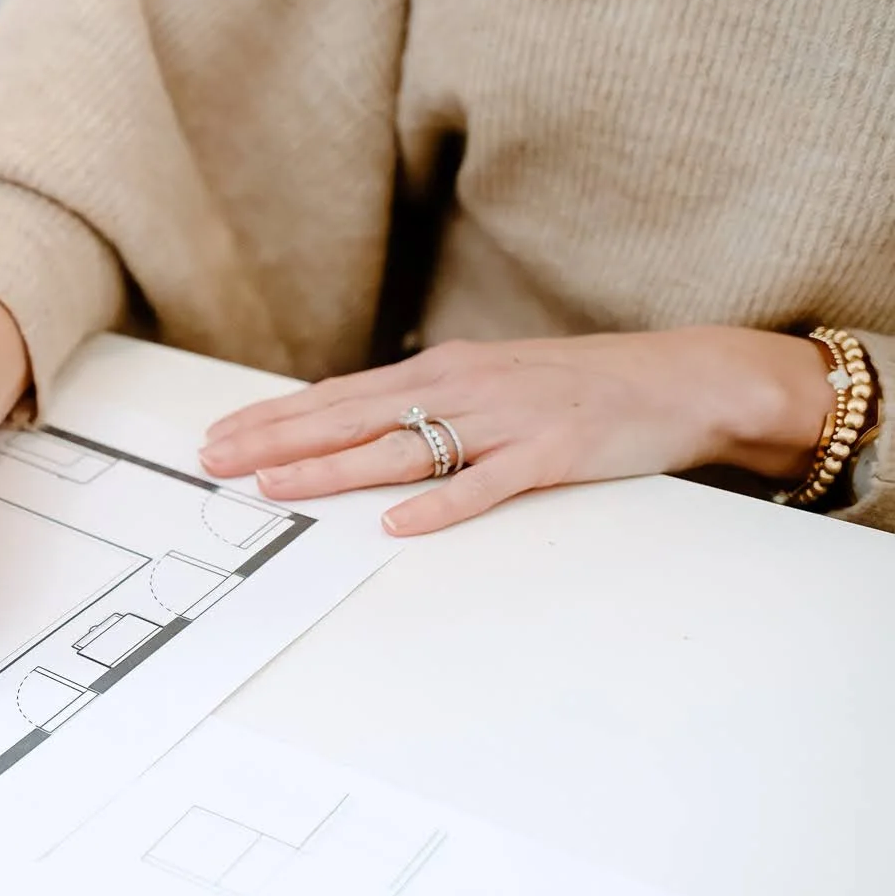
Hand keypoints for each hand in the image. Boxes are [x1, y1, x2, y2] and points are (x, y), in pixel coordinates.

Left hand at [197, 327, 833, 533]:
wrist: (680, 378)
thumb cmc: (578, 386)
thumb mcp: (490, 384)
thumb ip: (427, 405)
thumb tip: (361, 427)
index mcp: (442, 372)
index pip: (337, 396)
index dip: (275, 417)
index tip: (221, 436)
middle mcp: (462, 387)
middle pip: (350, 417)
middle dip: (277, 440)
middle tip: (216, 461)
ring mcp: (505, 419)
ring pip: (401, 447)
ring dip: (332, 469)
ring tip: (275, 486)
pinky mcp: (550, 451)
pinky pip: (485, 484)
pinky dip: (440, 504)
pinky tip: (397, 524)